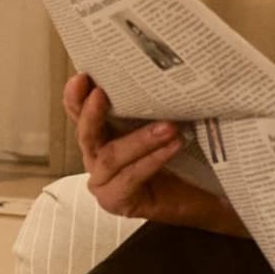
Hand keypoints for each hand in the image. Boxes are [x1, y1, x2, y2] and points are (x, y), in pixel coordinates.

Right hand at [65, 73, 243, 236]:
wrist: (198, 199)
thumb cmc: (179, 161)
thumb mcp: (161, 126)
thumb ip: (148, 107)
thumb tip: (155, 71)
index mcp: (101, 136)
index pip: (79, 114)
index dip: (76, 97)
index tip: (83, 77)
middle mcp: (96, 158)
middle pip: (86, 135)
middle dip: (92, 113)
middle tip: (102, 93)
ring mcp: (103, 183)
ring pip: (111, 157)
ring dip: (140, 140)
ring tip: (168, 127)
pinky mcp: (117, 201)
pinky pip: (130, 178)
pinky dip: (151, 160)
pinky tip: (172, 147)